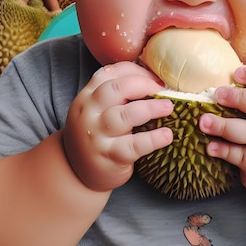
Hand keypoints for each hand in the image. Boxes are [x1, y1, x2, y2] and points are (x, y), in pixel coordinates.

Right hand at [63, 61, 173, 191]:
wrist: (76, 174)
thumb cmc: (98, 135)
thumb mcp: (99, 110)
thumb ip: (119, 94)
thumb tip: (156, 79)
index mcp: (88, 96)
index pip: (111, 72)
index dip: (137, 71)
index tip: (157, 77)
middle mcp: (89, 112)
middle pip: (116, 89)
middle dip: (144, 85)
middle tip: (163, 89)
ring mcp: (97, 135)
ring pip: (125, 115)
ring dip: (150, 108)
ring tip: (168, 107)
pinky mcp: (108, 156)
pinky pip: (133, 145)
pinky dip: (153, 139)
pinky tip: (166, 135)